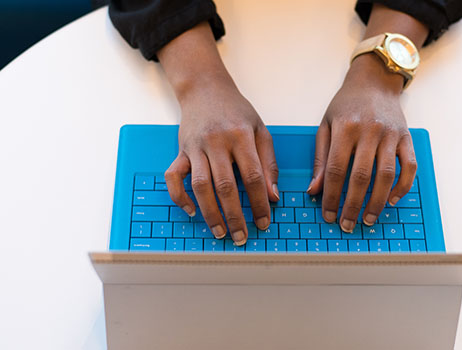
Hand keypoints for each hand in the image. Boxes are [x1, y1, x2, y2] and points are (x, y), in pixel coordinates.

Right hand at [158, 23, 278, 245]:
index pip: (253, 176)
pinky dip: (179, 196)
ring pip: (200, 185)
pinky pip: (173, 177)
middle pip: (225, 186)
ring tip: (220, 232)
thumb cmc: (236, 111)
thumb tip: (273, 196)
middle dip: (235, 215)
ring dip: (210, 212)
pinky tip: (191, 211)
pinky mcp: (180, 150)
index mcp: (241, 136)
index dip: (259, 202)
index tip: (264, 222)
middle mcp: (217, 142)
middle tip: (241, 236)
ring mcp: (195, 147)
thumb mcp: (260, 130)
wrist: (205, 88)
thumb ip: (268, 162)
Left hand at [307, 54, 416, 231]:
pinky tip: (392, 200)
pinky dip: (403, 186)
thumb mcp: (326, 125)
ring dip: (377, 201)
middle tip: (347, 224)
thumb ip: (320, 158)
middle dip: (352, 205)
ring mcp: (391, 135)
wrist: (374, 81)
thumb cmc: (346, 105)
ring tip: (368, 219)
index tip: (328, 215)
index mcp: (345, 128)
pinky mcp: (406, 138)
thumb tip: (313, 190)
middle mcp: (369, 131)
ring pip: (386, 175)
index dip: (331, 196)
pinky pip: (409, 167)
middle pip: (361, 176)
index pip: (335, 170)